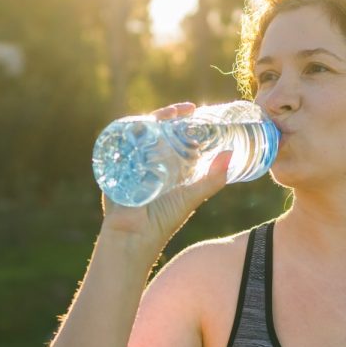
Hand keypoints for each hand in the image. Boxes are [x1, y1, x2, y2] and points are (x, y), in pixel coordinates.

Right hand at [99, 102, 232, 257]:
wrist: (133, 237)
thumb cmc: (162, 220)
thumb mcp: (192, 196)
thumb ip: (213, 179)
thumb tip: (231, 154)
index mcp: (166, 166)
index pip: (173, 135)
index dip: (181, 121)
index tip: (193, 109)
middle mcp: (149, 161)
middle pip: (156, 130)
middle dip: (168, 116)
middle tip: (184, 109)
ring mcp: (131, 162)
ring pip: (138, 133)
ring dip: (149, 120)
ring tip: (164, 115)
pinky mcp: (114, 166)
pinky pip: (119, 144)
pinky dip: (126, 132)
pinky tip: (138, 124)